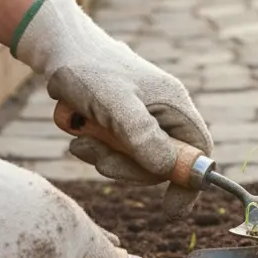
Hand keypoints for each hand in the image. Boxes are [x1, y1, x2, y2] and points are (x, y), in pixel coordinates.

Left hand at [12, 0, 213, 217]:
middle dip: (127, 166)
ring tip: (79, 137)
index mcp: (175, 105)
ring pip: (134, 160)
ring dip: (105, 156)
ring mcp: (143, 119)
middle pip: (162, 163)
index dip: (188, 181)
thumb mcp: (115, 104)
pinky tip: (77, 130)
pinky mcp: (121, 122)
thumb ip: (143, 137)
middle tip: (96, 156)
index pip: (199, 152)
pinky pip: (115, 151)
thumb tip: (167, 170)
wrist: (58, 49)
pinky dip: (94, 146)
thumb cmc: (89, 70)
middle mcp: (164, 114)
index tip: (169, 208)